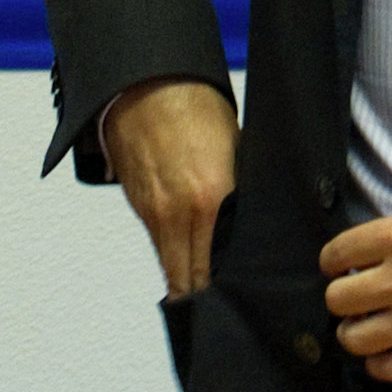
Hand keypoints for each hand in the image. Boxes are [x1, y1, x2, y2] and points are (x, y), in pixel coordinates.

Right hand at [102, 77, 239, 298]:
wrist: (146, 83)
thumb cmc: (196, 106)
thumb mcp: (234, 148)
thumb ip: (238, 192)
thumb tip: (252, 224)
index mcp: (212, 195)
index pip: (216, 268)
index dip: (227, 292)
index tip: (240, 300)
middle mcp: (179, 212)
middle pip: (190, 282)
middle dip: (205, 300)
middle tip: (225, 308)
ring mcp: (155, 212)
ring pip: (171, 270)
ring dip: (187, 284)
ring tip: (208, 296)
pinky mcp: (139, 206)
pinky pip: (158, 247)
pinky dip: (172, 259)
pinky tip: (188, 263)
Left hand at [320, 204, 391, 380]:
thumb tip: (367, 254)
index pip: (339, 252)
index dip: (332, 260)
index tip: (335, 265)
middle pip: (338, 299)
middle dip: (341, 296)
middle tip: (351, 294)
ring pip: (354, 338)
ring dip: (354, 332)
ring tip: (361, 325)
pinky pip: (387, 368)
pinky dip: (378, 364)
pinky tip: (382, 352)